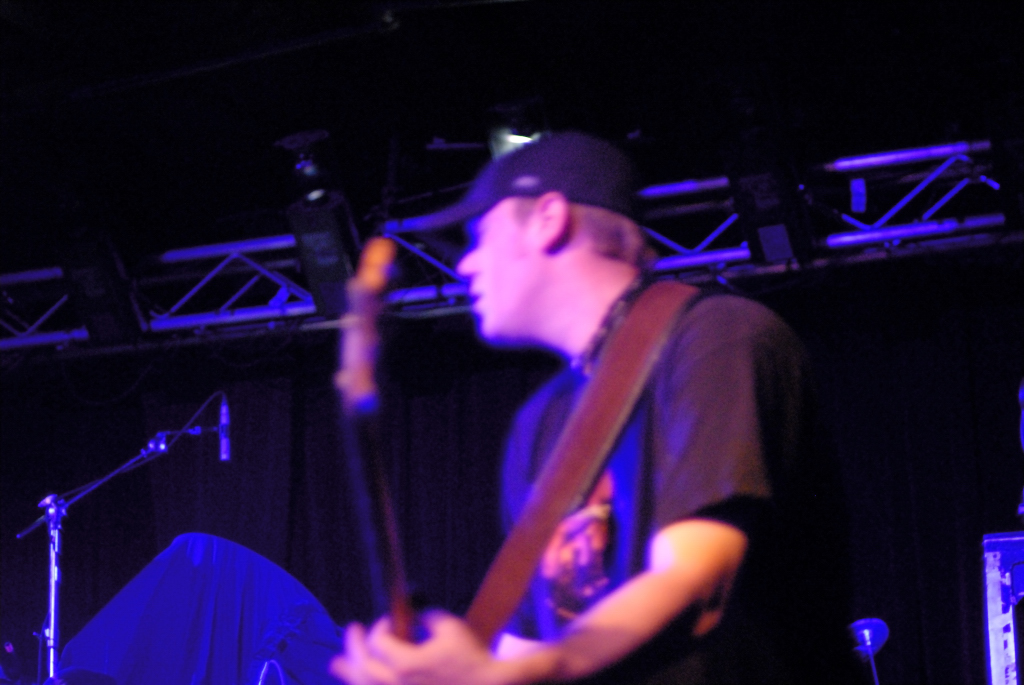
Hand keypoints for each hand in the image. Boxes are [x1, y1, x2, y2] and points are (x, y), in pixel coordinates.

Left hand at [331, 611, 500, 684]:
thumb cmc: (472, 659)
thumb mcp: (452, 628)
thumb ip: (428, 614)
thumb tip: (415, 607)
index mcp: (406, 664)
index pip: (378, 641)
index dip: (380, 626)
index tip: (388, 620)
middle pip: (363, 666)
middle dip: (353, 646)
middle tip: (351, 630)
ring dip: (350, 673)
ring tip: (337, 664)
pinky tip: (361, 681)